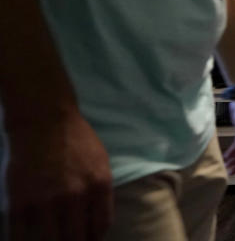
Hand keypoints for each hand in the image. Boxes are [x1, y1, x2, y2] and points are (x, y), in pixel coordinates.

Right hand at [6, 110, 112, 240]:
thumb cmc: (75, 139)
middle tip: (70, 239)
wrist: (43, 121)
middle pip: (77, 239)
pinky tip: (29, 239)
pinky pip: (21, 237)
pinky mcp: (20, 204)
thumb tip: (98, 223)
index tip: (88, 239)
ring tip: (53, 239)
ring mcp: (46, 202)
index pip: (101, 227)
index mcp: (99, 186)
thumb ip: (101, 193)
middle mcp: (75, 197)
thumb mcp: (100, 163)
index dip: (94, 238)